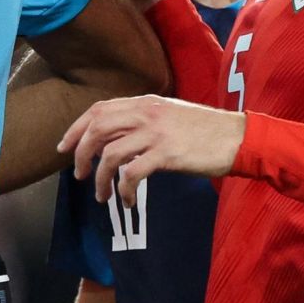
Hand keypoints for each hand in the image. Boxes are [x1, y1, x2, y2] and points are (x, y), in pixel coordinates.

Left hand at [58, 95, 245, 203]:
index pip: (98, 109)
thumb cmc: (206, 131)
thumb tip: (115, 141)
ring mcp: (156, 133)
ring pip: (109, 154)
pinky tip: (126, 200)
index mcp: (145, 102)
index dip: (76, 128)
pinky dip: (123, 190)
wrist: (239, 138)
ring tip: (102, 195)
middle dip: (80, 153)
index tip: (64, 147)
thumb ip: (142, 122)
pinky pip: (131, 174)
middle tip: (77, 173)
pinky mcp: (167, 154)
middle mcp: (146, 113)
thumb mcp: (169, 116)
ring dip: (99, 178)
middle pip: (97, 129)